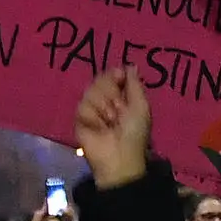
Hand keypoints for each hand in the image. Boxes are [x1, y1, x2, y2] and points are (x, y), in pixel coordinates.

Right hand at [73, 67, 153, 187]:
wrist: (119, 155)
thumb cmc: (134, 132)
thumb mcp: (141, 106)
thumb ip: (134, 85)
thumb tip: (130, 65)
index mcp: (122, 96)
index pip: (113, 74)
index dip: (114, 74)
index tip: (119, 77)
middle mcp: (105, 100)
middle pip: (100, 79)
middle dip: (110, 92)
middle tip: (119, 109)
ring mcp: (91, 108)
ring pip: (90, 91)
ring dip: (104, 107)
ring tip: (110, 122)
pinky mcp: (79, 119)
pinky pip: (83, 106)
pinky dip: (93, 117)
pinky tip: (99, 128)